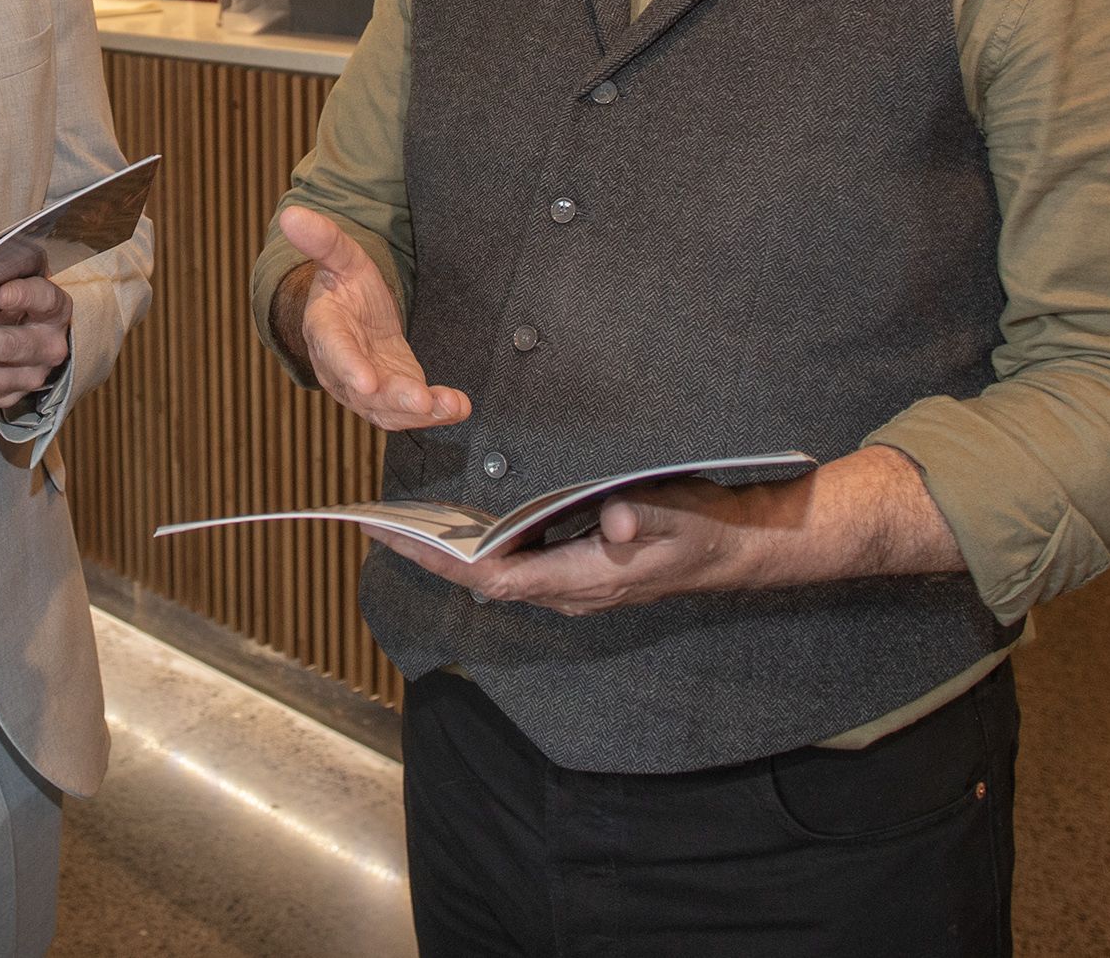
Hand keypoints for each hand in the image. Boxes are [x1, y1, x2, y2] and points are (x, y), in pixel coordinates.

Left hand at [0, 267, 72, 410]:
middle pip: (10, 346)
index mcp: (53, 309)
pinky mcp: (9, 397)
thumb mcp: (14, 274)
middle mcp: (47, 346)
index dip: (25, 296)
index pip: (44, 298)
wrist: (37, 336)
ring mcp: (29, 376)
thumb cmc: (16, 296)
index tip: (1, 294)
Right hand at [274, 205, 467, 429]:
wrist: (351, 312)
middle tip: (421, 400)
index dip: (349, 368)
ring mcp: (365, 387)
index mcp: (325, 331)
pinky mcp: (390, 396)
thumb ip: (322, 240)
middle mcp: (341, 368)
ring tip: (450, 405)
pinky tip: (457, 406)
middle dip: (394, 398)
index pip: (334, 351)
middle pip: (363, 391)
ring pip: (387, 409)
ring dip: (419, 412)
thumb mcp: (340, 258)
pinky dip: (434, 413)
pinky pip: (407, 412)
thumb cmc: (344, 286)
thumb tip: (291, 213)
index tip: (367, 382)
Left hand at [370, 476, 754, 616]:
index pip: (498, 578)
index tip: (402, 541)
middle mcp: (568, 590)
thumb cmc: (704, 532)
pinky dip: (477, 546)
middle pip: (482, 580)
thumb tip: (619, 522)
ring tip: (396, 524)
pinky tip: (452, 523)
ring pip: (495, 574)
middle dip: (428, 556)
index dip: (446, 562)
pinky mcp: (573, 570)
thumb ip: (650, 519)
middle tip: (375, 527)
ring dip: (447, 553)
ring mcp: (569, 584)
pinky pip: (513, 564)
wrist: (734, 550)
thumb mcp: (683, 518)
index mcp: (584, 579)